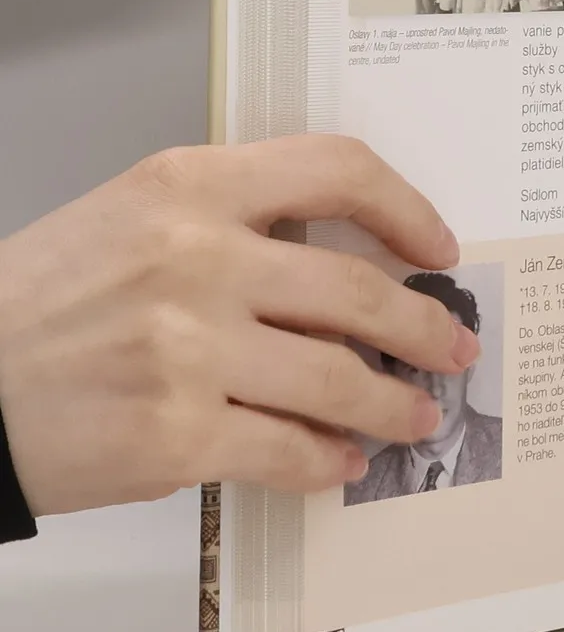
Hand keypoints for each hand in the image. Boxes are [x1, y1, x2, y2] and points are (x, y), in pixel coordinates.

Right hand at [0, 138, 472, 517]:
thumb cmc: (39, 303)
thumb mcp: (131, 218)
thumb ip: (233, 222)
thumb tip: (344, 270)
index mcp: (188, 186)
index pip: (336, 169)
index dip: (407, 209)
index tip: (437, 248)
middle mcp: (197, 257)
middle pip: (358, 289)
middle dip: (424, 327)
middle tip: (453, 347)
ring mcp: (189, 348)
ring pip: (338, 378)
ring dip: (392, 403)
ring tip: (416, 415)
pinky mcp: (174, 433)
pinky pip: (286, 449)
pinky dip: (325, 460)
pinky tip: (340, 461)